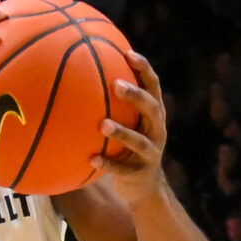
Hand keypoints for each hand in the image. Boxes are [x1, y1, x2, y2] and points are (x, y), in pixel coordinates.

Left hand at [84, 50, 169, 204]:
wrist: (144, 187)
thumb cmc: (128, 147)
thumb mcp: (128, 124)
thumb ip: (113, 104)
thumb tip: (83, 74)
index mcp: (154, 114)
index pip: (153, 86)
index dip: (144, 69)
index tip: (128, 53)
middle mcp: (157, 130)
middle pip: (151, 108)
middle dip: (136, 96)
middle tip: (116, 85)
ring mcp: (151, 152)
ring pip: (139, 141)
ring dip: (121, 132)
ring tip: (102, 124)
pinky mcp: (141, 173)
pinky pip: (123, 169)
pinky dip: (108, 164)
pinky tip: (91, 159)